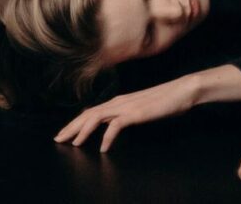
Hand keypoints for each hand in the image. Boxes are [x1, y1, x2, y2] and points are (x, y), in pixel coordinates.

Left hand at [53, 76, 197, 152]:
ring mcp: (126, 106)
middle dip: (71, 127)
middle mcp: (118, 102)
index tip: (66, 133)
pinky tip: (103, 148)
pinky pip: (116, 125)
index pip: (91, 111)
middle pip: (88, 114)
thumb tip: (117, 124)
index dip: (76, 122)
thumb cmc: (165, 100)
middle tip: (58, 139)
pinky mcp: (136, 113)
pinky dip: (107, 137)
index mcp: (119, 101)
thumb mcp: (142, 109)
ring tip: (73, 143)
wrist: (182, 90)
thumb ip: (128, 115)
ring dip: (82, 131)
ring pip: (96, 117)